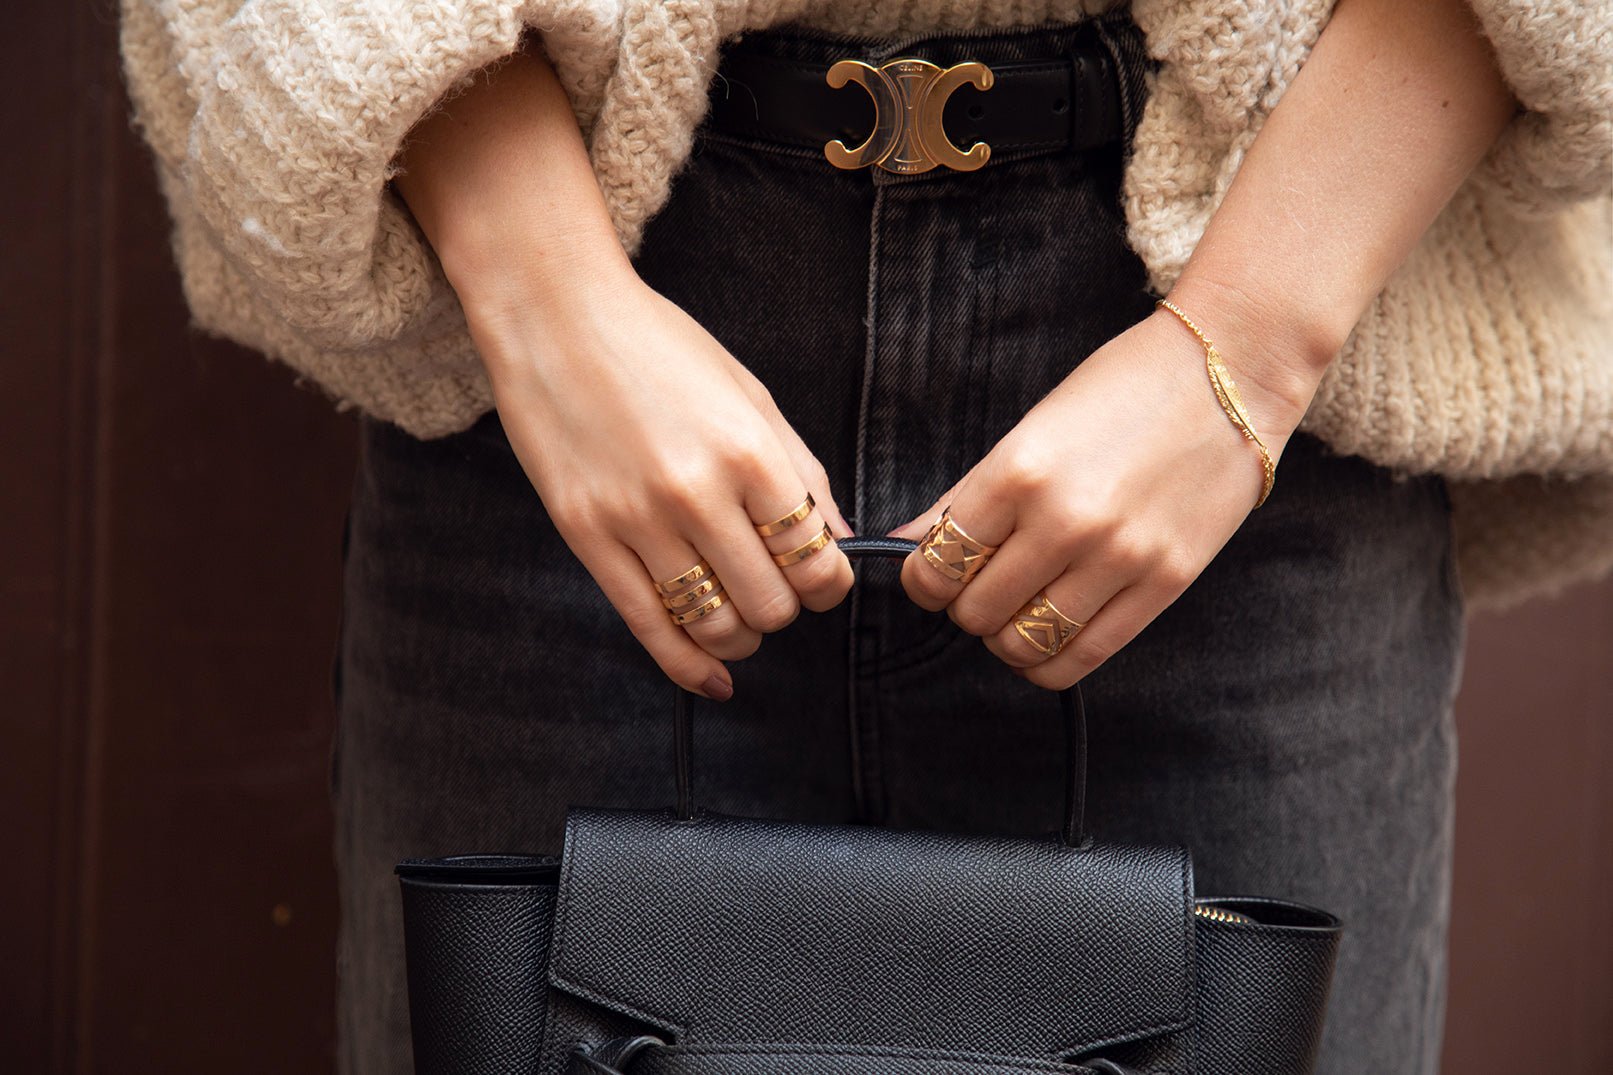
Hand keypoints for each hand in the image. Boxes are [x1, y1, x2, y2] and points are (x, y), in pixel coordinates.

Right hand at [466, 270, 855, 701]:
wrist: (556, 316)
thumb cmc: (660, 347)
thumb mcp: (750, 396)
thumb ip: (800, 472)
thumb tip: (839, 541)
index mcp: (749, 452)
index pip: (815, 561)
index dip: (829, 584)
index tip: (821, 578)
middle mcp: (696, 493)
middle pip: (771, 604)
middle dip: (785, 608)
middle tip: (776, 589)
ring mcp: (636, 520)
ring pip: (715, 625)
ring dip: (741, 637)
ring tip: (742, 619)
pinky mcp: (587, 538)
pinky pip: (649, 626)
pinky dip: (689, 666)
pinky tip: (712, 678)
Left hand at [887, 300, 1316, 688]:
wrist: (1229, 372)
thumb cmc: (1121, 390)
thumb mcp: (1030, 430)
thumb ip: (963, 496)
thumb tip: (900, 543)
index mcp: (1019, 472)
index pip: (938, 564)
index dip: (923, 579)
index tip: (933, 573)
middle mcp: (1065, 521)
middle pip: (975, 611)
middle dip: (965, 606)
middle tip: (982, 583)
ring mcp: (1118, 558)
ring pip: (1024, 644)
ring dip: (1005, 637)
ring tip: (1016, 609)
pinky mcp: (1164, 584)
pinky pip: (1083, 656)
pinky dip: (1049, 660)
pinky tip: (1047, 634)